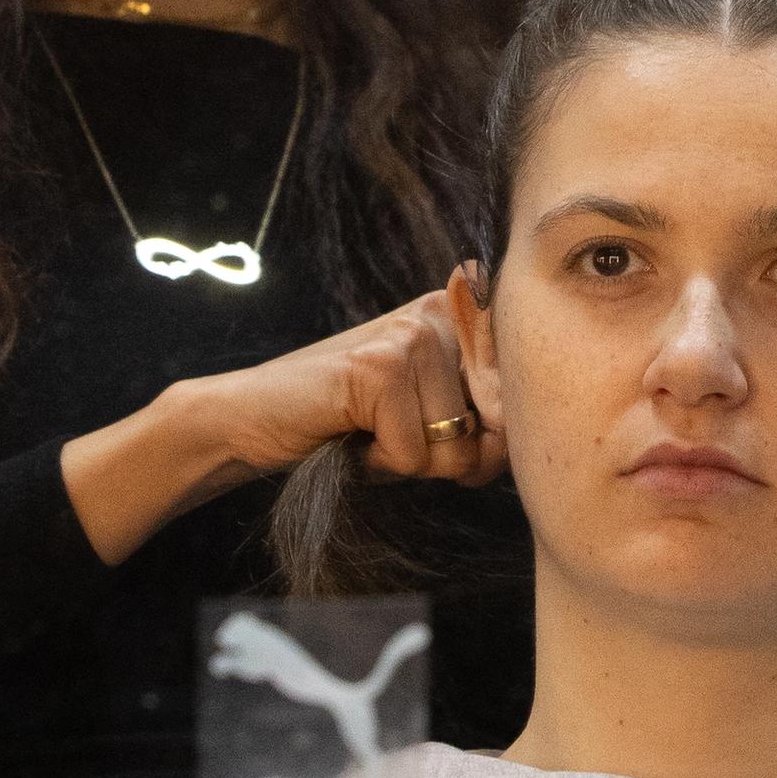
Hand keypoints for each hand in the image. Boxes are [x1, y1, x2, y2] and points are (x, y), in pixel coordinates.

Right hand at [191, 290, 503, 488]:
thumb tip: (510, 437)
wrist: (257, 421)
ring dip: (409, 462)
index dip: (485, 438)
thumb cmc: (352, 427)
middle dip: (448, 455)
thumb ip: (487, 422)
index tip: (430, 423)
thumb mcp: (431, 418)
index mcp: (462, 316)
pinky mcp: (378, 367)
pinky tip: (349, 432)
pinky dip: (378, 464)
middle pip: (493, 429)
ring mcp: (410, 335)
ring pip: (454, 448)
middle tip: (394, 431)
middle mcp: (442, 313)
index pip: (519, 399)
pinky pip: (412, 456)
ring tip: (369, 430)